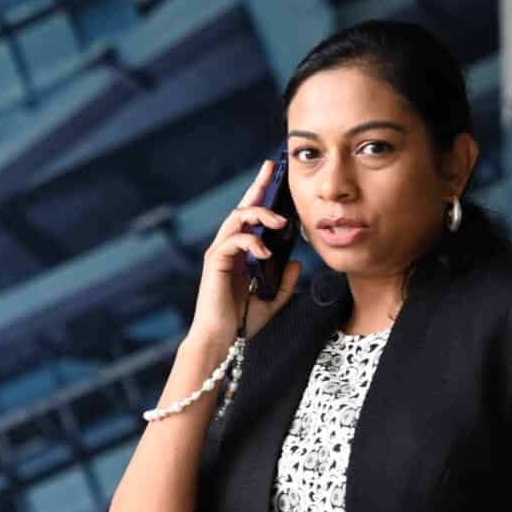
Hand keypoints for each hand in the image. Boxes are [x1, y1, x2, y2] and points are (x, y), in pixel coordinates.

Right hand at [194, 159, 300, 343]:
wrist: (221, 340)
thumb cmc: (240, 322)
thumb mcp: (271, 299)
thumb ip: (284, 282)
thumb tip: (296, 262)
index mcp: (240, 253)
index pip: (250, 217)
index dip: (259, 192)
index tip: (271, 171)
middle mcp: (227, 248)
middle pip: (242, 208)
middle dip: (257, 188)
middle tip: (273, 172)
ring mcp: (219, 253)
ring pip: (236, 219)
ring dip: (259, 215)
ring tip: (280, 224)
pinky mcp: (214, 262)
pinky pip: (233, 241)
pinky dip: (251, 243)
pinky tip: (264, 253)